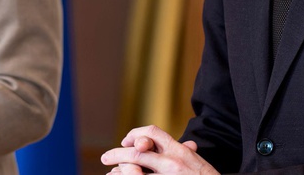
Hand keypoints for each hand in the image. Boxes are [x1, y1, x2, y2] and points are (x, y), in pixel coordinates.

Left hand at [100, 125, 217, 174]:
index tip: (127, 141)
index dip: (136, 134)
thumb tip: (188, 143)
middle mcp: (173, 162)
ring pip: (135, 169)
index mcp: (180, 150)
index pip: (153, 132)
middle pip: (138, 151)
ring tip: (112, 173)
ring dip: (121, 170)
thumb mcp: (199, 161)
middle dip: (118, 153)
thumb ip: (187, 152)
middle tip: (105, 158)